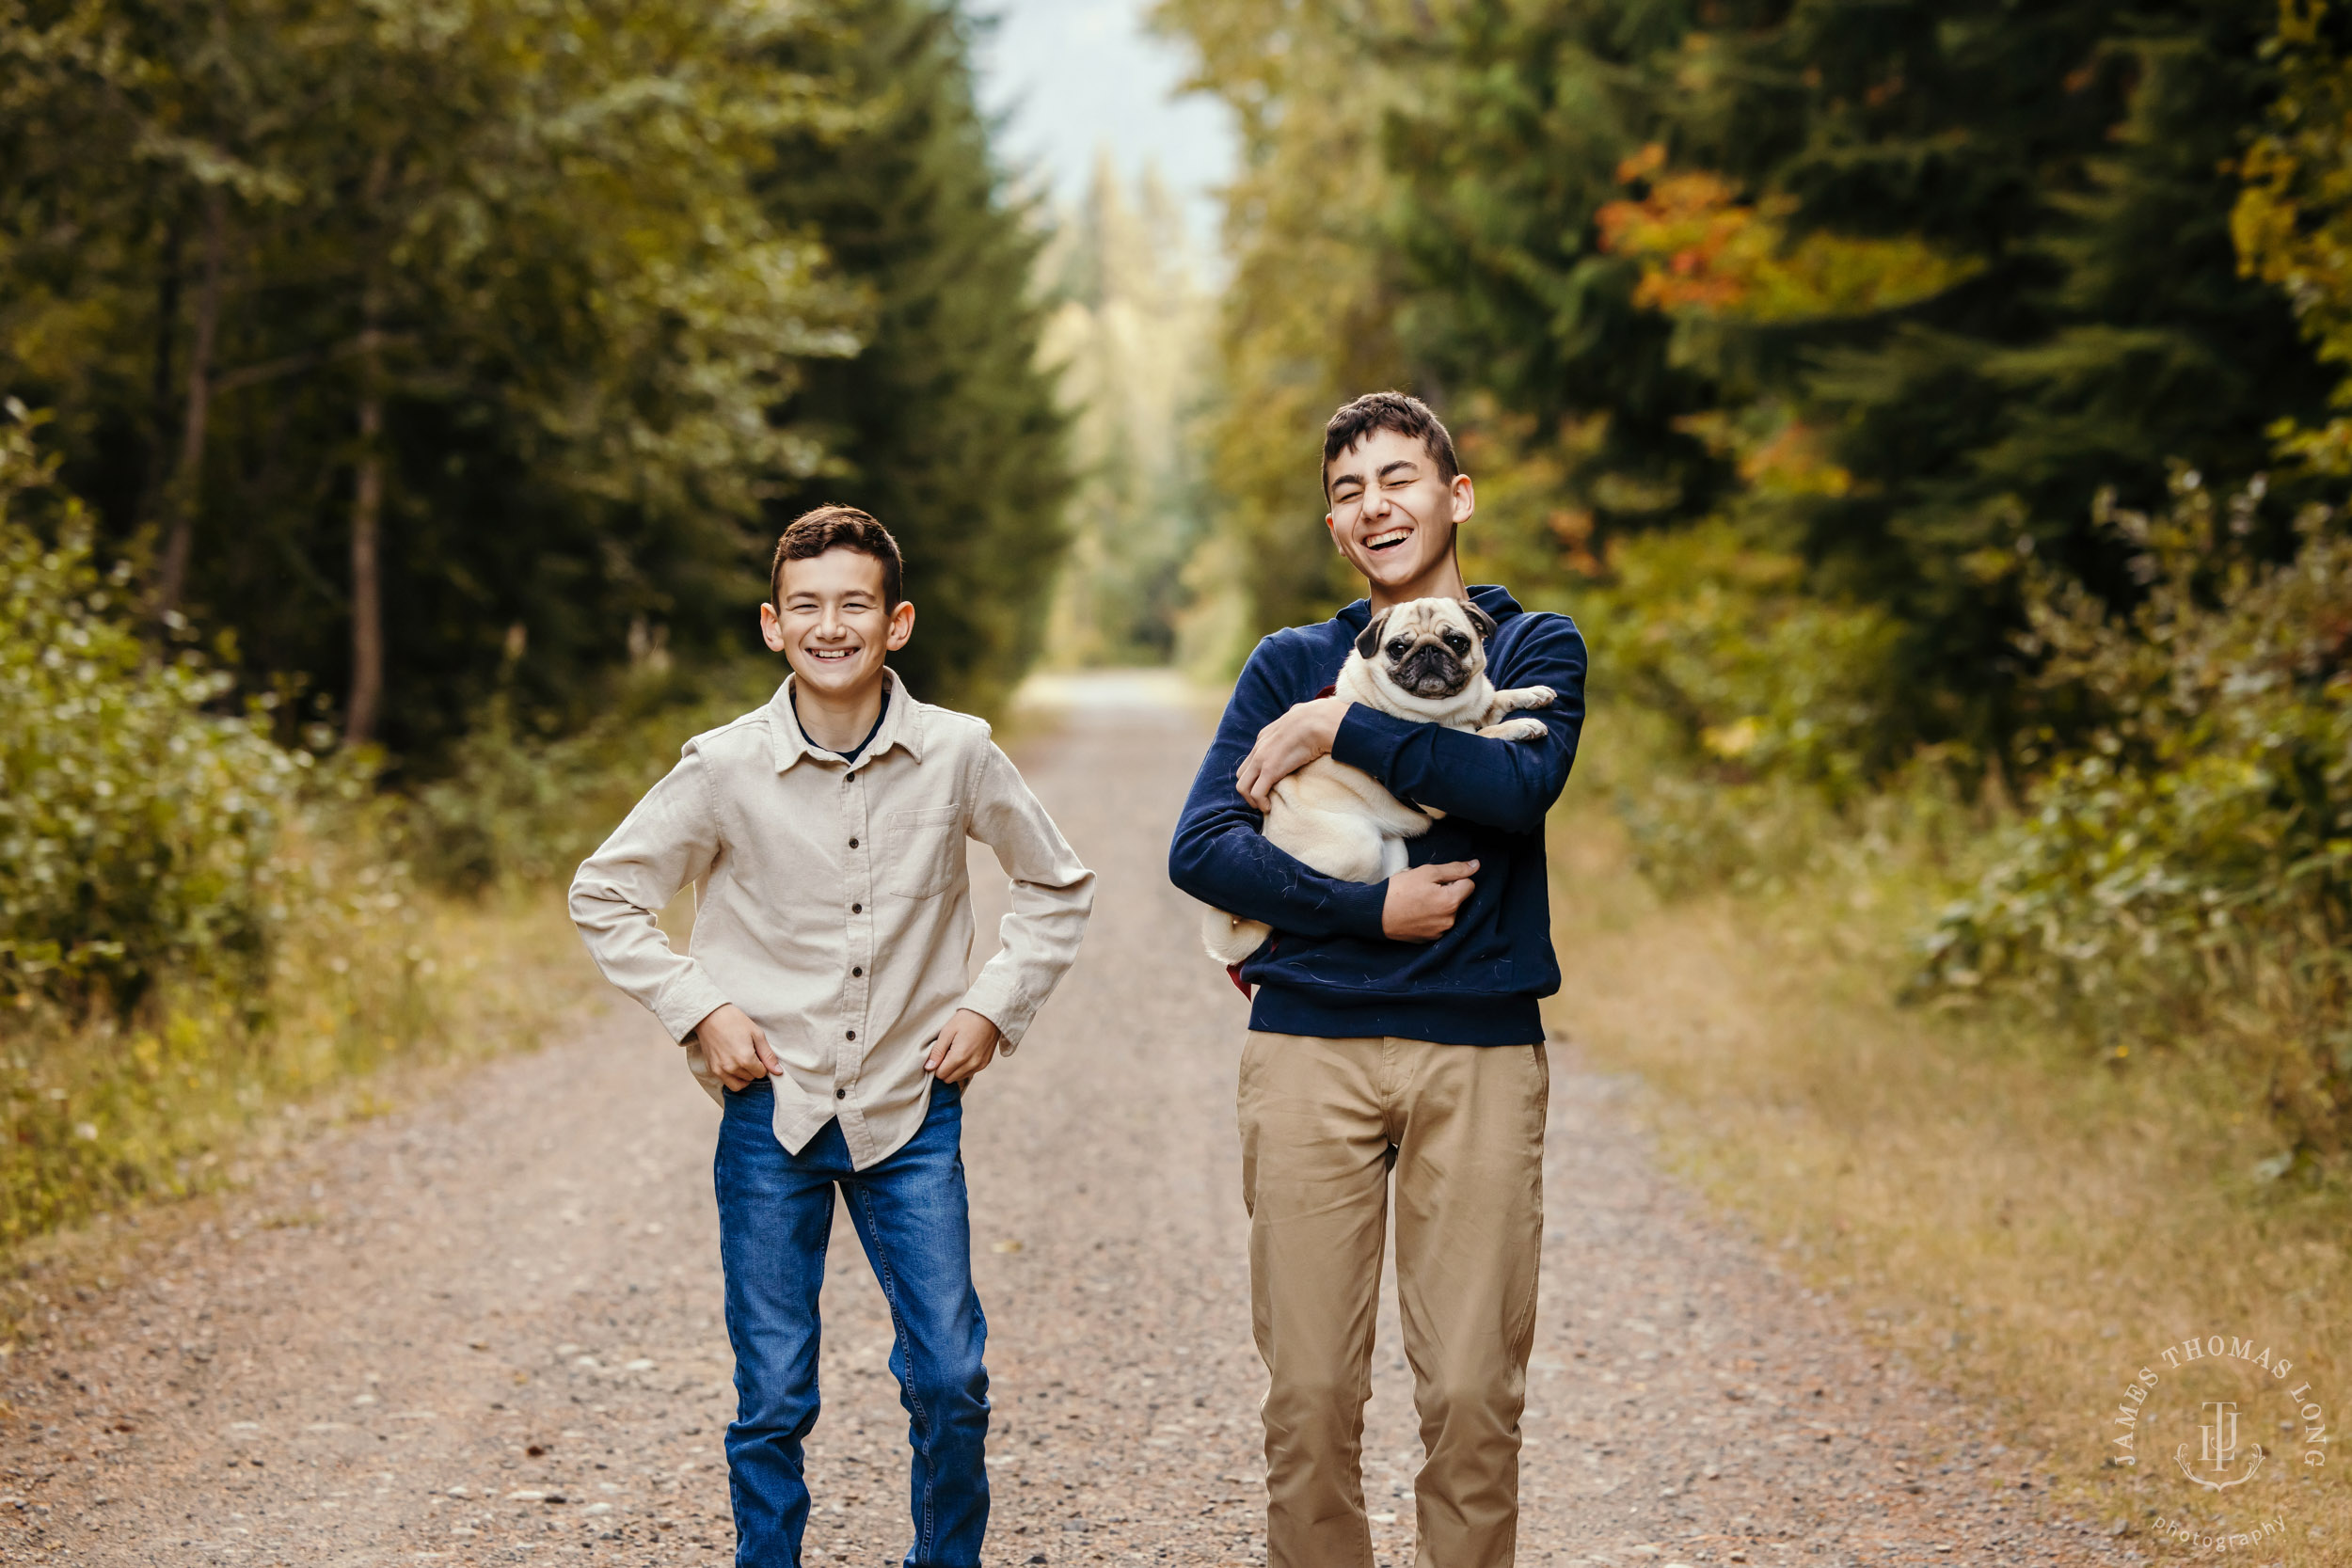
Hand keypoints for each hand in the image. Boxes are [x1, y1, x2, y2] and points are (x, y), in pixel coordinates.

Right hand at [692, 1003, 781, 1091]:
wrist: (710, 1016)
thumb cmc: (734, 1021)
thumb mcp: (757, 1034)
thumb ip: (768, 1055)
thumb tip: (778, 1071)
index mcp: (745, 1059)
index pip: (761, 1073)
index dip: (762, 1064)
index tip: (757, 1053)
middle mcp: (732, 1068)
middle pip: (751, 1078)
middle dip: (753, 1068)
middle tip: (749, 1053)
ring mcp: (720, 1070)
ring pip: (740, 1084)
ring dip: (744, 1075)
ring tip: (742, 1060)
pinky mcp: (712, 1070)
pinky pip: (727, 1083)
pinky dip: (733, 1078)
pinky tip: (733, 1064)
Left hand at [926, 1008, 1000, 1084]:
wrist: (989, 1013)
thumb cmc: (966, 1019)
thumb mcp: (947, 1032)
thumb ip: (937, 1052)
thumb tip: (929, 1067)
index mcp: (960, 1057)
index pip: (941, 1074)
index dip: (935, 1066)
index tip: (937, 1055)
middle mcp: (971, 1064)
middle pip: (949, 1079)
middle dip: (944, 1070)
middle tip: (945, 1053)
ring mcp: (980, 1065)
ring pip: (959, 1078)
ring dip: (954, 1070)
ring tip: (955, 1052)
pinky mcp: (985, 1063)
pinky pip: (969, 1073)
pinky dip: (963, 1068)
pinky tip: (964, 1054)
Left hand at [1237, 696, 1350, 810]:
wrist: (1319, 720)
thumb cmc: (1316, 719)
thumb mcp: (1300, 716)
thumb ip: (1295, 720)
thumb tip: (1303, 713)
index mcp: (1265, 736)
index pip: (1251, 760)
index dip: (1256, 775)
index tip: (1268, 785)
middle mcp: (1259, 748)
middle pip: (1242, 774)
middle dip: (1249, 789)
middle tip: (1263, 799)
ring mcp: (1262, 759)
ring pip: (1243, 786)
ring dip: (1252, 799)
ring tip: (1264, 806)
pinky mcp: (1270, 770)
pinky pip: (1257, 793)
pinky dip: (1260, 803)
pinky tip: (1269, 807)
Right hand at [1382, 859, 1478, 941]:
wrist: (1376, 913)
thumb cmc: (1400, 890)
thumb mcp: (1427, 872)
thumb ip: (1454, 869)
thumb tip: (1476, 865)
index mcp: (1451, 902)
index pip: (1469, 885)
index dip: (1455, 879)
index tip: (1437, 880)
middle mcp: (1450, 920)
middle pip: (1458, 900)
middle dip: (1447, 892)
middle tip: (1425, 889)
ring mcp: (1439, 932)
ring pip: (1448, 912)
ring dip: (1439, 905)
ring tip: (1418, 901)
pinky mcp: (1429, 939)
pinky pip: (1438, 924)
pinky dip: (1431, 917)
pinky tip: (1416, 912)